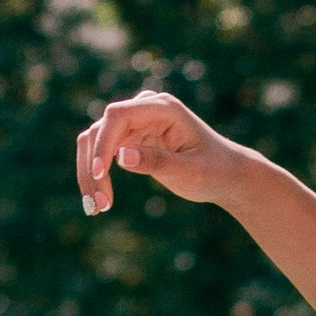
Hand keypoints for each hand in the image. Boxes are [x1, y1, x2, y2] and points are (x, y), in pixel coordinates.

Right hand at [78, 90, 246, 218]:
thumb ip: (157, 162)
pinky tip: (100, 201)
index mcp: (163, 108)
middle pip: (100, 129)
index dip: (104, 142)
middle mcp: (145, 108)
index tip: (100, 174)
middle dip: (93, 166)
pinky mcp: (130, 137)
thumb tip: (120, 156)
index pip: (118, 116)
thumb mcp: (189, 172)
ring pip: (94, 140)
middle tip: (98, 205)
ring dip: (89, 173)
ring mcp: (135, 121)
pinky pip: (101, 151)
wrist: (225, 174)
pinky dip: (96, 175)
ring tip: (97, 207)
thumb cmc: (213, 171)